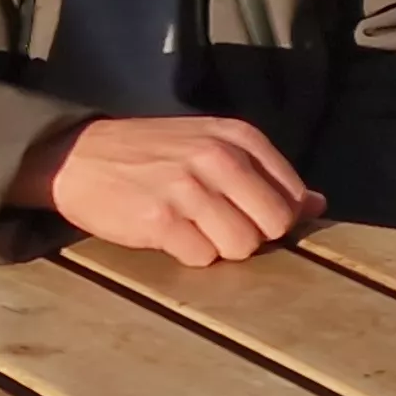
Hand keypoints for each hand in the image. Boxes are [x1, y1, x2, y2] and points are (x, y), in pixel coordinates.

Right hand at [9, 115, 321, 265]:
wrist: (78, 155)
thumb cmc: (152, 154)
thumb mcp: (212, 145)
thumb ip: (266, 174)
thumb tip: (318, 205)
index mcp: (238, 137)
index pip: (292, 196)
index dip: (273, 216)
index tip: (245, 215)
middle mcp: (218, 157)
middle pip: (273, 225)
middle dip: (251, 236)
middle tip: (216, 225)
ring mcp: (189, 188)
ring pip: (242, 246)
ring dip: (218, 247)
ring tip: (190, 228)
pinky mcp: (160, 219)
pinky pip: (201, 258)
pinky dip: (187, 255)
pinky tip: (167, 235)